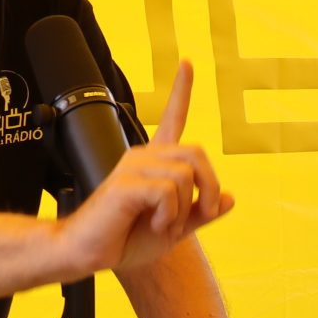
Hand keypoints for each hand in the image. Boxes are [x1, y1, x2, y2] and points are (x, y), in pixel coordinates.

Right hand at [51, 61, 233, 281]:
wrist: (88, 254)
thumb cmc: (125, 240)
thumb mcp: (174, 228)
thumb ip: (200, 213)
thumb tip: (229, 197)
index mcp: (154, 162)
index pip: (171, 118)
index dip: (181, 91)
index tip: (187, 62)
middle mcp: (143, 157)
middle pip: (197, 154)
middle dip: (209, 187)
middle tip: (202, 214)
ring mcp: (132, 167)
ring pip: (185, 176)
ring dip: (185, 209)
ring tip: (165, 224)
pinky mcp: (125, 183)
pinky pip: (168, 191)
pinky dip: (170, 215)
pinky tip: (155, 223)